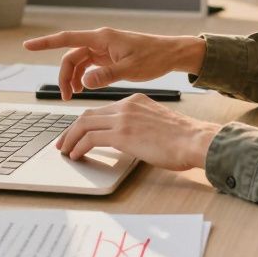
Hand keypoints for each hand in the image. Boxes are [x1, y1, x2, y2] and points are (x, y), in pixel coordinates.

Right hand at [22, 28, 205, 99]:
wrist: (170, 54)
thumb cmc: (153, 57)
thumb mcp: (130, 69)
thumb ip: (106, 75)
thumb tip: (85, 82)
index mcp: (102, 38)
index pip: (67, 39)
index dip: (46, 43)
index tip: (28, 45)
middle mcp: (100, 40)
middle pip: (71, 56)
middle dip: (64, 75)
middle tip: (66, 97)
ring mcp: (103, 48)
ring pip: (78, 62)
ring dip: (73, 78)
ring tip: (73, 96)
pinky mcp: (108, 56)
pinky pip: (88, 65)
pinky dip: (83, 77)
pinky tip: (84, 89)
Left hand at [55, 94, 219, 170]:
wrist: (194, 140)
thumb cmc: (182, 138)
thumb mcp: (157, 123)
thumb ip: (140, 125)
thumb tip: (130, 139)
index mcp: (135, 101)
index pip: (102, 110)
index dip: (85, 122)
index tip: (78, 133)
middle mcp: (126, 105)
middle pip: (88, 114)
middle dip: (71, 129)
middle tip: (64, 142)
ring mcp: (123, 119)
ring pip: (84, 124)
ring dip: (70, 139)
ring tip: (66, 151)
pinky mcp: (122, 134)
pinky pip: (90, 139)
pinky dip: (79, 147)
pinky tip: (76, 155)